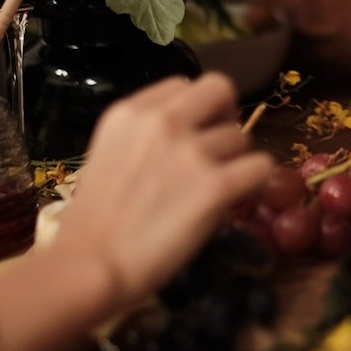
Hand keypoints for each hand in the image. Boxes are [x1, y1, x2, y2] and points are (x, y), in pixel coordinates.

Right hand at [43, 72, 273, 312]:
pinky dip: (255, 184)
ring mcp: (191, 152)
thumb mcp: (109, 153)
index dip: (196, 109)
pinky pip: (261, 167)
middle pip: (220, 89)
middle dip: (225, 116)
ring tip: (213, 189)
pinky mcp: (215, 186)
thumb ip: (145, 133)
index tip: (193, 134)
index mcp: (130, 111)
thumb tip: (191, 131)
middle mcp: (162, 121)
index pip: (183, 84)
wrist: (89, 266)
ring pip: (242, 137)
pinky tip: (236, 199)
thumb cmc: (94, 222)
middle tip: (219, 149)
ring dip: (234, 161)